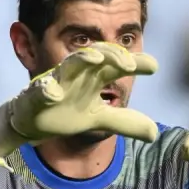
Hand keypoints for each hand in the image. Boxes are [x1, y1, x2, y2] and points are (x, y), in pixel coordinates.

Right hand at [0, 43, 158, 159]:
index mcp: (93, 77)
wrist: (33, 122)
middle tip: (130, 64)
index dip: (135, 63)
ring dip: (82, 59)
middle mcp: (77, 74)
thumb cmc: (67, 111)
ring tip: (97, 59)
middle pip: (96, 56)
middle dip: (112, 56)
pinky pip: (40, 89)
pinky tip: (53, 92)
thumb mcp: (99, 119)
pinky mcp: (35, 95)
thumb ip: (125, 122)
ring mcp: (56, 82)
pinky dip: (46, 89)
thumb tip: (154, 133)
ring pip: (69, 64)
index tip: (155, 66)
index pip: (117, 65)